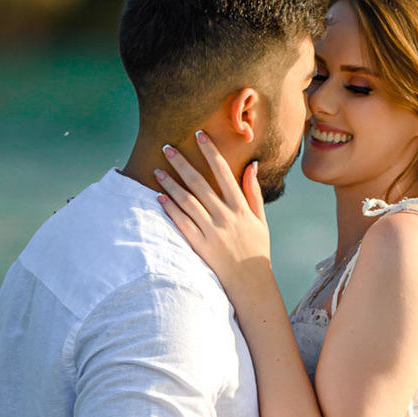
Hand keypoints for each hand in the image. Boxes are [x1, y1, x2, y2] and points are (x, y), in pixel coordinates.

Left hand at [155, 131, 271, 297]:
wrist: (250, 281)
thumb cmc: (256, 248)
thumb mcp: (260, 218)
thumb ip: (253, 191)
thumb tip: (251, 165)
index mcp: (240, 207)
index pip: (223, 171)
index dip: (210, 151)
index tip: (199, 135)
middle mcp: (225, 216)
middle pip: (199, 183)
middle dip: (181, 163)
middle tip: (166, 147)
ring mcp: (211, 231)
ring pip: (186, 201)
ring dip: (170, 184)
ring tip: (156, 170)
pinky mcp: (199, 245)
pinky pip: (181, 223)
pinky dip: (170, 209)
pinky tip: (159, 198)